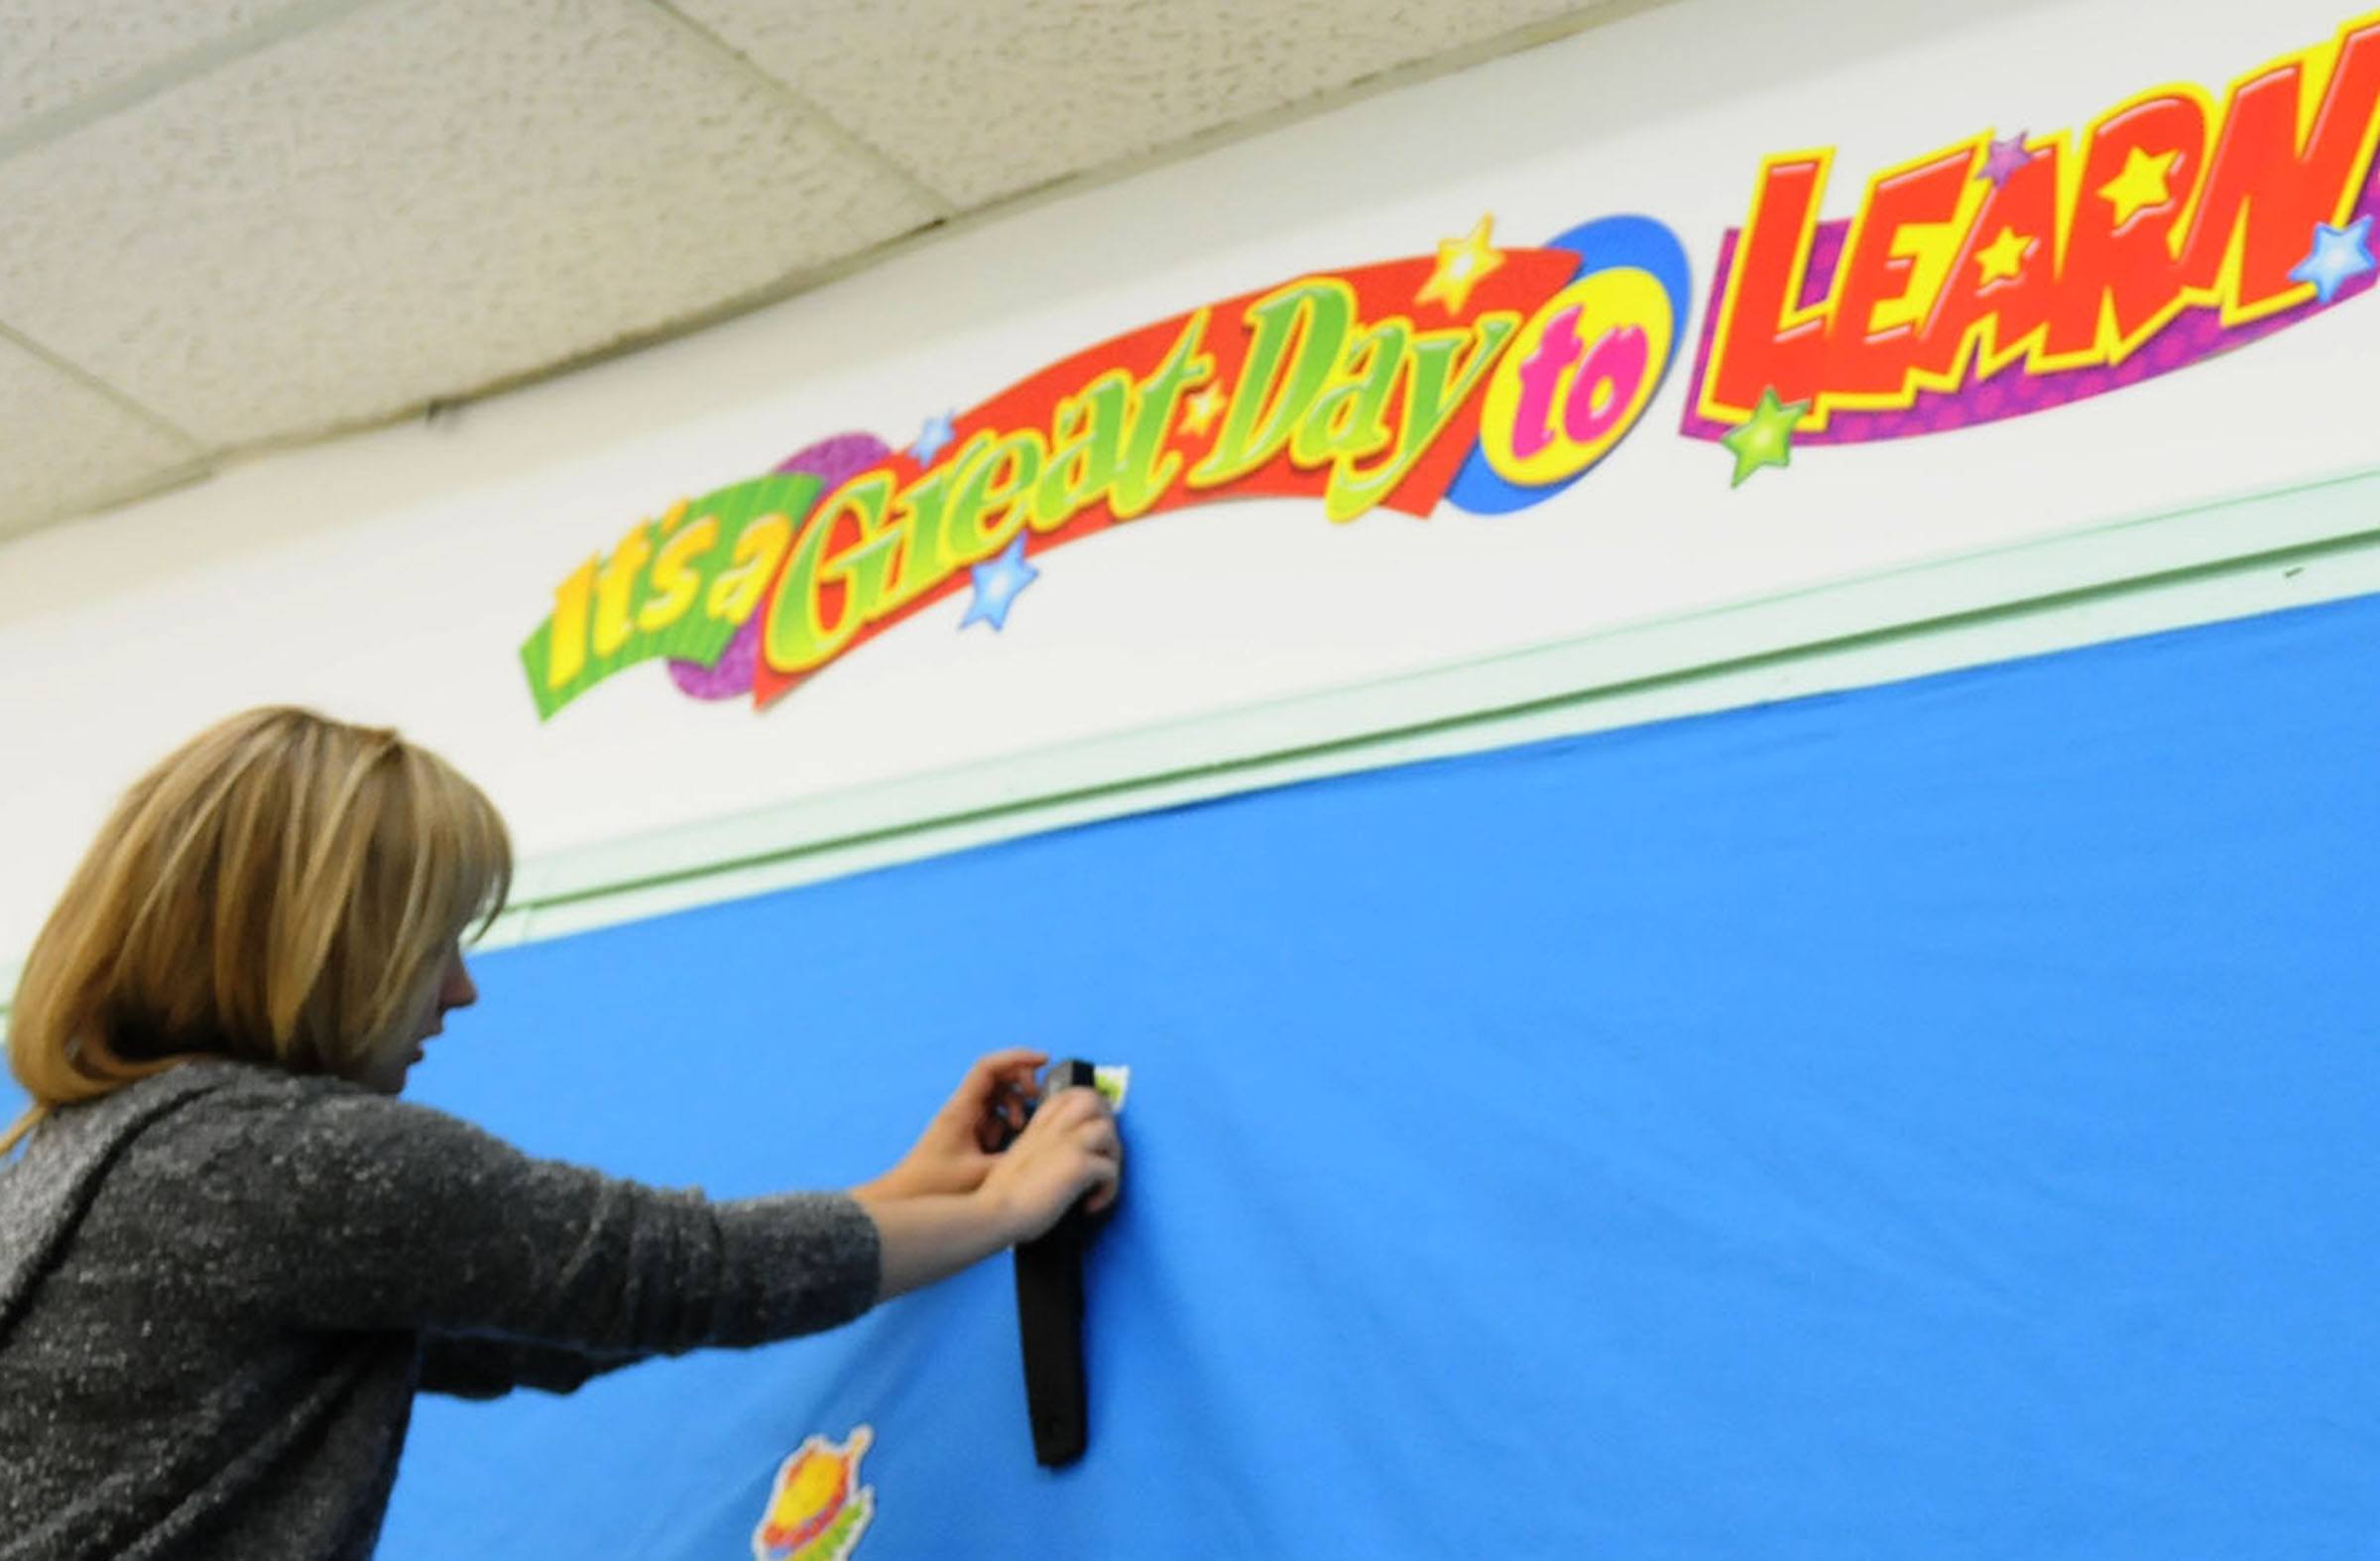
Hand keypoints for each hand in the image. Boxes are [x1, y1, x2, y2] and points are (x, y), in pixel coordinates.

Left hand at [860, 1049, 1046, 1203]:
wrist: (903, 1200)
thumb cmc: (934, 1186)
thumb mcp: (981, 1173)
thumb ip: (1015, 1159)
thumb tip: (1046, 1149)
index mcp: (962, 1109)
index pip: (990, 1067)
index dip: (1018, 1058)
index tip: (1044, 1060)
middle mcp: (962, 1108)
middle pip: (996, 1077)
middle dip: (1020, 1082)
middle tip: (1035, 1098)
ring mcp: (963, 1120)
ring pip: (996, 1097)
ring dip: (1013, 1106)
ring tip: (1018, 1128)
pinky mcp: (965, 1134)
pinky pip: (990, 1117)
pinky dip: (1002, 1124)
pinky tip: (1001, 1146)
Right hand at [977, 1085, 1121, 1243]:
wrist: (993, 1213)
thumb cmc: (1001, 1197)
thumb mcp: (1018, 1160)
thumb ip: (1040, 1150)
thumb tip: (1063, 1162)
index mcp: (1039, 1126)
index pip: (1070, 1096)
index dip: (1087, 1111)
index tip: (1087, 1138)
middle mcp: (1053, 1128)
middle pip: (1093, 1099)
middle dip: (1106, 1123)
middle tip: (1100, 1155)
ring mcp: (1067, 1143)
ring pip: (1108, 1130)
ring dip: (1112, 1157)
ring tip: (1098, 1181)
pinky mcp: (1078, 1166)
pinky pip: (1111, 1170)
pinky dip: (1108, 1190)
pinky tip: (1090, 1205)